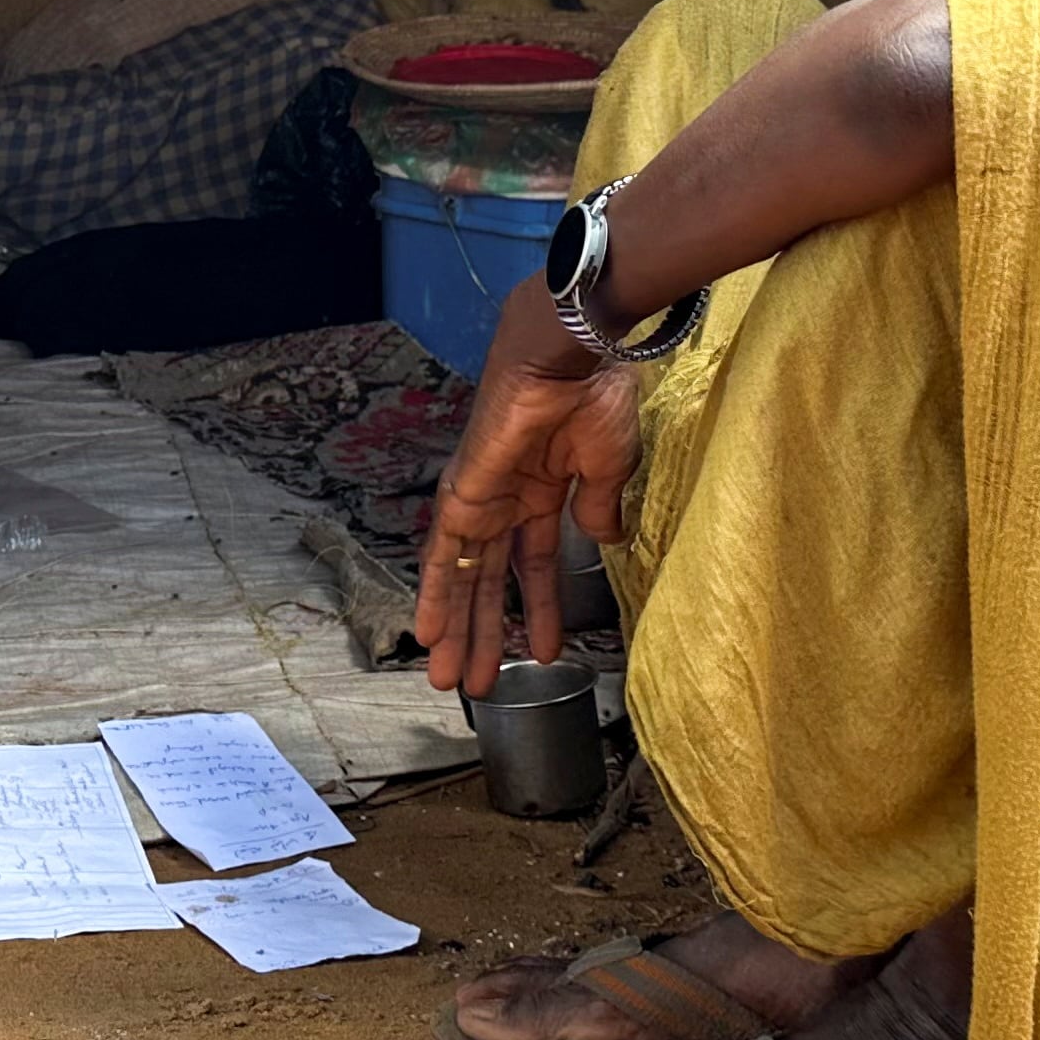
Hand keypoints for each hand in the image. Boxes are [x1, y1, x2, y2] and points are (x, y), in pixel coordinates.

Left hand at [419, 280, 640, 695]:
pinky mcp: (463, 492)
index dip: (537, 609)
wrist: (570, 356)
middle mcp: (506, 501)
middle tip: (477, 682)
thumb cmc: (596, 399)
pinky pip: (444, 551)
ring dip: (459, 629)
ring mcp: (481, 498)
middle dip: (485, 632)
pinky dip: (436, 592)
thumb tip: (603, 540)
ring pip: (465, 577)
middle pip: (490, 581)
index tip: (543, 650)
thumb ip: (599, 509)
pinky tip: (430, 632)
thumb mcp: (610, 469)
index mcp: (544, 492)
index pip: (534, 566)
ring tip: (453, 680)